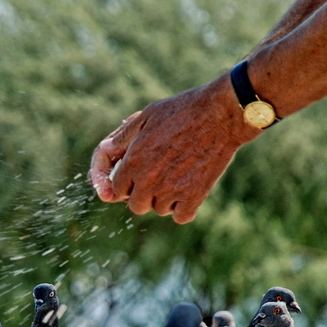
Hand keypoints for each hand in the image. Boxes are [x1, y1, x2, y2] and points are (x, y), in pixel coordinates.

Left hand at [88, 73, 260, 223]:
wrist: (221, 114)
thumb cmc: (182, 110)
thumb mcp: (146, 116)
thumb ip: (123, 138)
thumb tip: (105, 151)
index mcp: (133, 161)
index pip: (116, 189)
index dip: (125, 183)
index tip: (136, 177)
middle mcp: (148, 179)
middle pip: (135, 205)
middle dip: (142, 195)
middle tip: (156, 180)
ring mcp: (171, 190)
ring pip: (158, 210)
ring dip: (163, 200)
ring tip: (176, 178)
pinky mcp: (194, 196)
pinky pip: (181, 217)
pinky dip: (183, 209)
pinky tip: (188, 193)